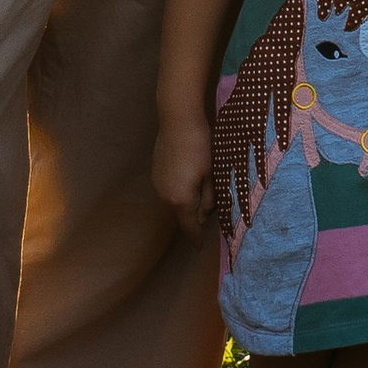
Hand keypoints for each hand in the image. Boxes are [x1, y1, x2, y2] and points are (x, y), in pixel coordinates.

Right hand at [153, 113, 216, 241]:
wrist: (178, 119)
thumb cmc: (200, 146)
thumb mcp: (211, 175)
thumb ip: (209, 199)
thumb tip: (206, 214)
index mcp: (180, 200)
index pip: (189, 227)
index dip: (195, 239)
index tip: (199, 248)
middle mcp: (165, 196)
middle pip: (182, 214)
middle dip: (196, 214)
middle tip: (212, 202)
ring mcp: (157, 183)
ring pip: (176, 200)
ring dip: (188, 199)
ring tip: (202, 183)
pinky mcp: (155, 171)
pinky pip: (170, 188)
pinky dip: (180, 188)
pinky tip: (190, 172)